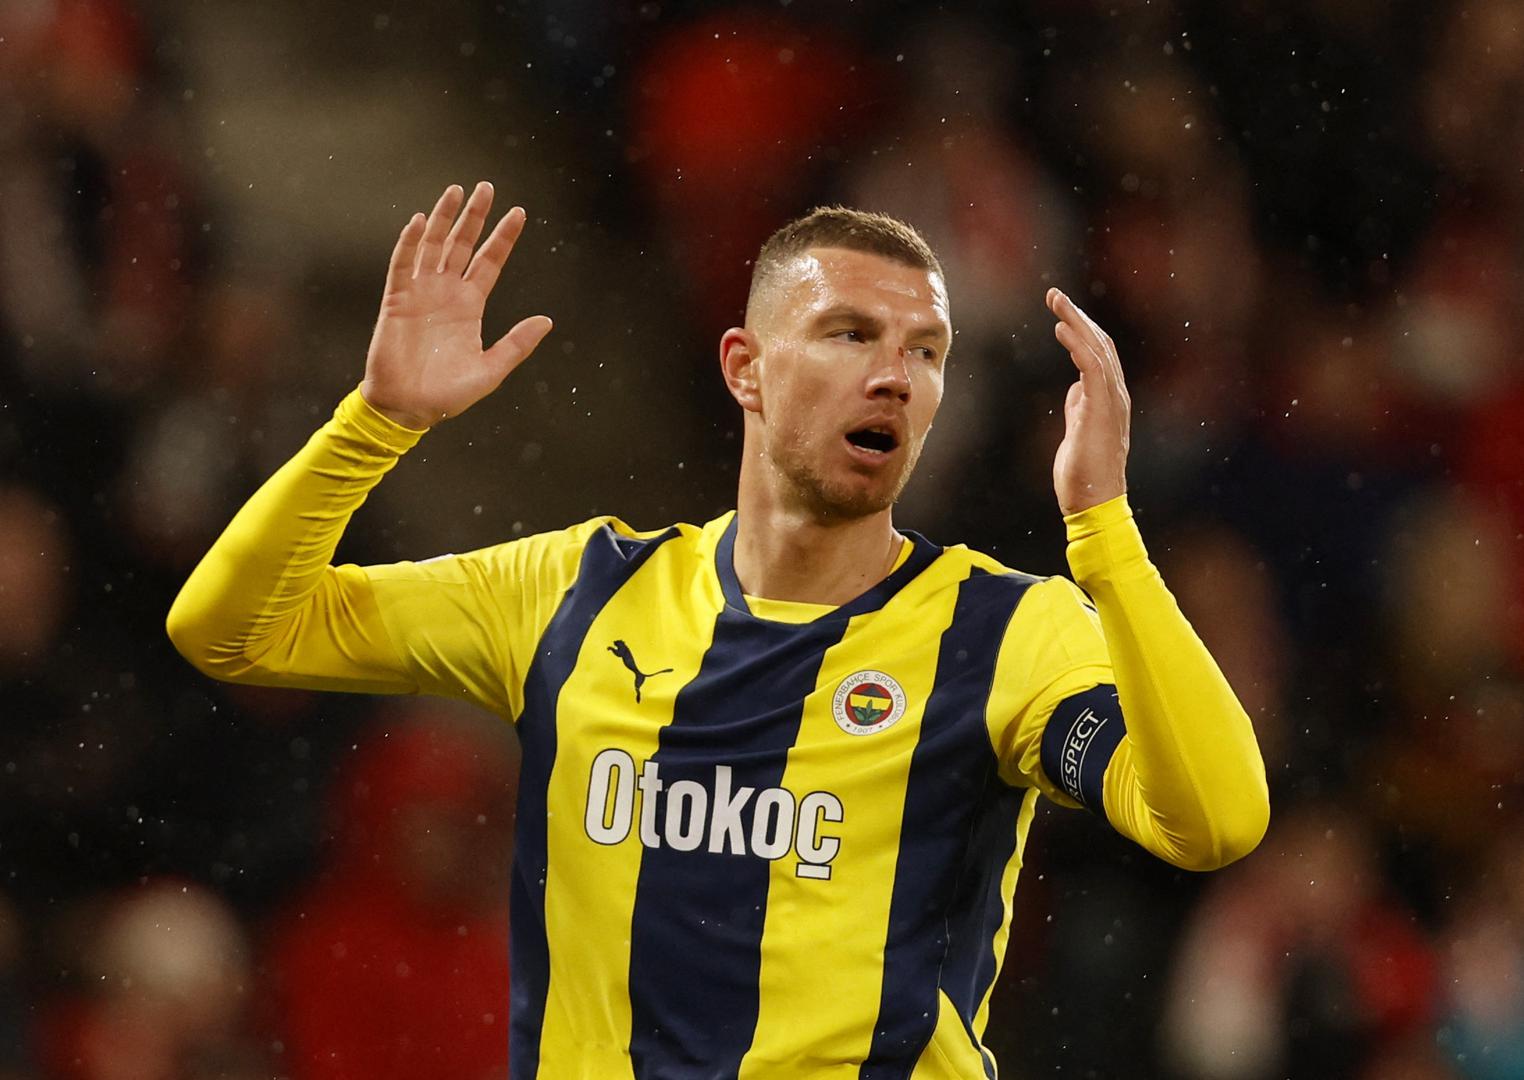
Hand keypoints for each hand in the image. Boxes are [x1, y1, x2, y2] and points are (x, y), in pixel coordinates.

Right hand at [360, 182, 552, 429]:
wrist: (408, 407)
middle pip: (462, 244)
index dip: (503, 238)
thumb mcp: (491, 369)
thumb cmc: (448, 394)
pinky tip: (420, 221)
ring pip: (434, 246)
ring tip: (455, 190)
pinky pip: (402, 264)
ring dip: (443, 218)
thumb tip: (548, 320)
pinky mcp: (397, 299)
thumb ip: (517, 344)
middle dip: (475, 216)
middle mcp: (446, 292)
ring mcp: (420, 292)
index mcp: (470, 306)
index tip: (519, 213)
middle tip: (486, 187)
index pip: (490, 262)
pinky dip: (410, 242)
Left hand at [1047, 287, 1129, 515]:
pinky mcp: (1101, 410)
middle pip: (1101, 344)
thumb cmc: (1084, 474)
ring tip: (1055, 302)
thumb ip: (1079, 408)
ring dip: (1076, 322)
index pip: (1099, 354)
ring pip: (1098, 350)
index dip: (1082, 330)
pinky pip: (1093, 368)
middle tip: (1054, 296)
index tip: (1060, 313)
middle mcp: (1116, 395)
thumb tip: (1074, 390)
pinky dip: (1078, 345)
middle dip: (1078, 317)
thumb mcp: (1077, 432)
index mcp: (1110, 399)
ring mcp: (1112, 401)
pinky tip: (1061, 330)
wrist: (1093, 502)